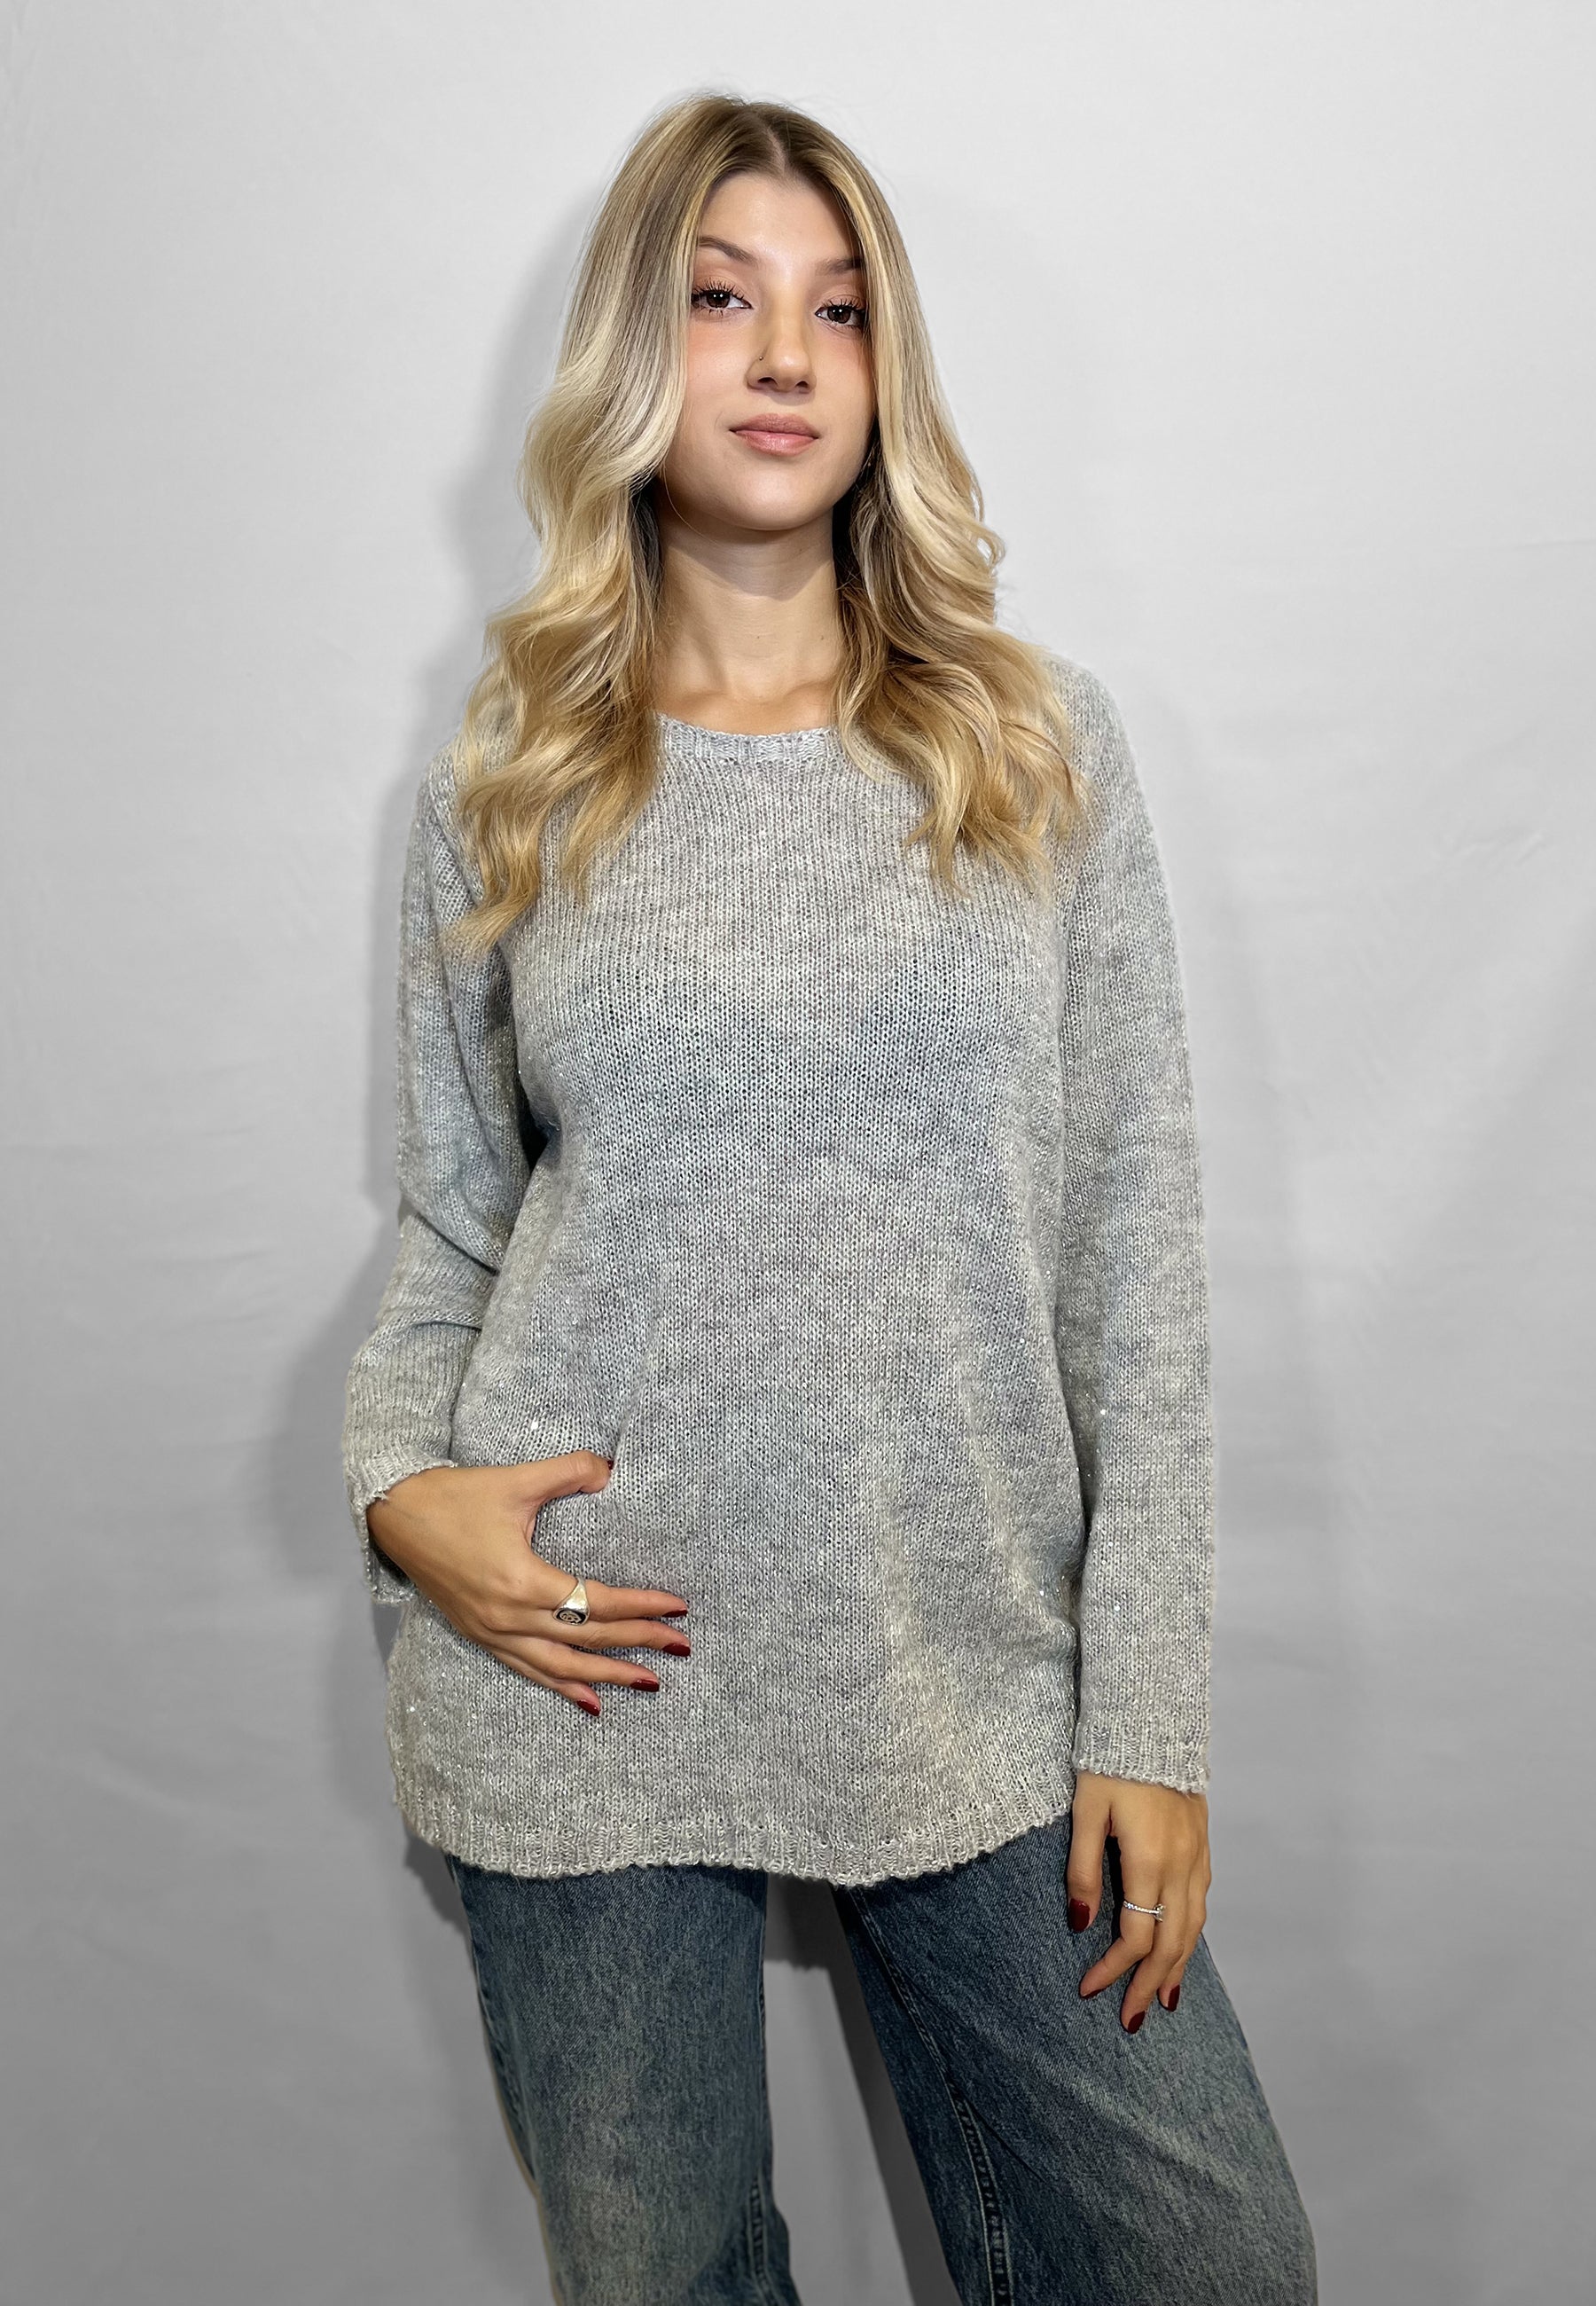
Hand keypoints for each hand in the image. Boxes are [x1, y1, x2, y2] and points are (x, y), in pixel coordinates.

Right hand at [365, 1454, 689, 1715]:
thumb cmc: (455, 1496)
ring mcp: (492, 1633)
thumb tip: (611, 1470)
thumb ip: (569, 1472)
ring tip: (648, 1683)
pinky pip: (528, 1670)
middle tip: (680, 1648)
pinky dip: (561, 1685)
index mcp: (523, 1581)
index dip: (641, 1606)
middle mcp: (509, 1618)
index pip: (596, 1602)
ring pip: (561, 1665)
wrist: (396, 1514)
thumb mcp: (517, 1479)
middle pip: (587, 1638)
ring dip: (607, 1676)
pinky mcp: (479, 1636)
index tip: (677, 1608)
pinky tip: (589, 1701)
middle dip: (638, 1643)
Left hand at [1066, 1772, 1210, 2030]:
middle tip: (1132, 2021)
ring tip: (1164, 2000)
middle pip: (1171, 1942)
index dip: (1113, 1969)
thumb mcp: (1085, 1812)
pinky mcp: (1202, 1845)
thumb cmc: (1110, 1762)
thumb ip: (1082, 1870)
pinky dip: (1192, 1935)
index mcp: (1150, 1859)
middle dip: (1151, 1985)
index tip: (1088, 1989)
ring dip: (1177, 1968)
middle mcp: (1181, 1864)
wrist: (1151, 1719)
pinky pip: (1201, 1904)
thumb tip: (1079, 1924)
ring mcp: (1197, 1856)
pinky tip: (1182, 1948)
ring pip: (1193, 1927)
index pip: (1135, 1935)